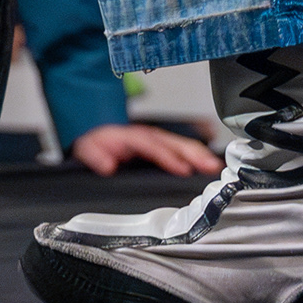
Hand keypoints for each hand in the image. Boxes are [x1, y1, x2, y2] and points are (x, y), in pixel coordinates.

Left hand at [68, 122, 221, 177]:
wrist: (95, 133)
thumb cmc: (96, 142)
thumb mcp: (88, 148)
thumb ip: (95, 156)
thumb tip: (107, 165)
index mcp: (131, 137)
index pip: (153, 146)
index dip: (168, 157)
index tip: (182, 169)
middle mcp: (147, 135)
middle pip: (174, 143)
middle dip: (193, 153)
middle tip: (211, 166)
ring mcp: (156, 138)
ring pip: (181, 144)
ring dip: (199, 154)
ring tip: (214, 166)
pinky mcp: (161, 145)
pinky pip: (181, 148)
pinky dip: (196, 154)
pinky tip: (207, 163)